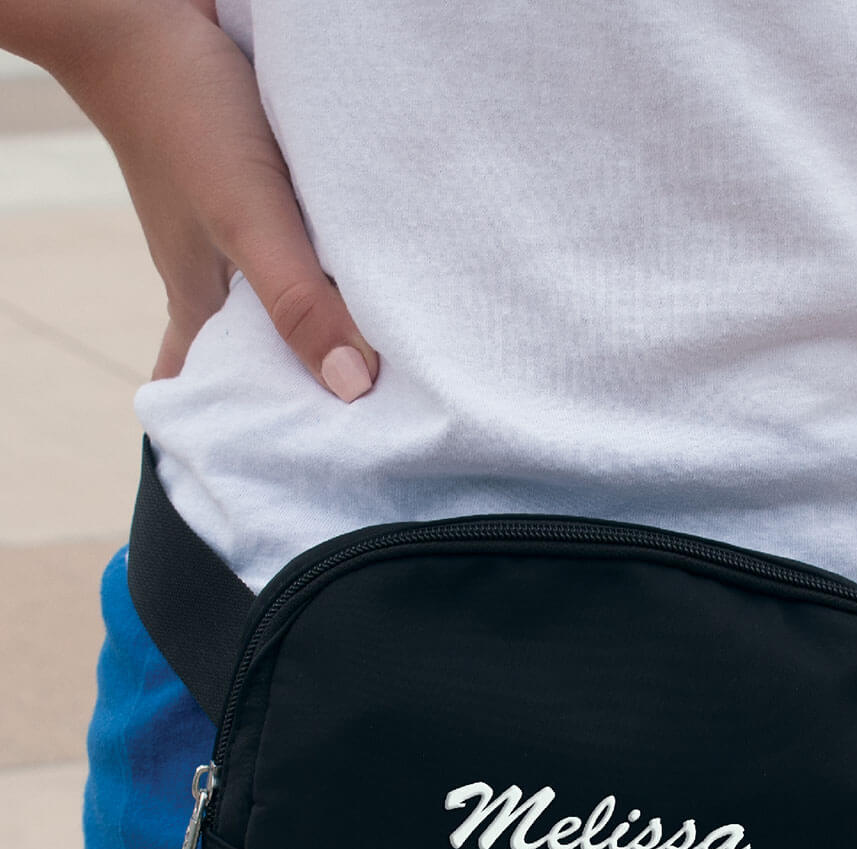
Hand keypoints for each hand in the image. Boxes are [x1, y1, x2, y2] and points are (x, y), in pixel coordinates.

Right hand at [43, 0, 378, 400]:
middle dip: (297, 397)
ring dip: (324, 335)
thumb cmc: (187, 114)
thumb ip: (296, 300)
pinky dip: (331, 276)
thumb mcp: (249, 218)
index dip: (234, 437)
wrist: (150, 8)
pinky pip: (302, 253)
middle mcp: (221, 279)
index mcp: (202, 304)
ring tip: (389, 375)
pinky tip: (376, 282)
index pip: (206, 395)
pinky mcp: (265, 194)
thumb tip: (351, 389)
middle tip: (363, 439)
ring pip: (284, 307)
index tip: (283, 477)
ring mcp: (240, 237)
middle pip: (257, 359)